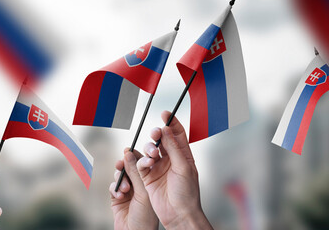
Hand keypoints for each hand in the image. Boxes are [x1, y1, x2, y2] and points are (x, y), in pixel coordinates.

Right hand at [109, 148, 157, 229]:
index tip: (132, 146)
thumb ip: (137, 170)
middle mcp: (145, 181)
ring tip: (126, 188)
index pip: (150, 156)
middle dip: (127, 161)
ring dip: (121, 177)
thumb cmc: (151, 215)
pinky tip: (121, 197)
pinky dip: (115, 189)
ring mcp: (132, 188)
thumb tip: (129, 152)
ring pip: (122, 172)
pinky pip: (114, 186)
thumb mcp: (146, 189)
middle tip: (124, 159)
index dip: (141, 149)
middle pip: (133, 162)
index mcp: (157, 177)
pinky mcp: (119, 197)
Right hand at [136, 111, 211, 229]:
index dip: (171, 122)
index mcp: (184, 155)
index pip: (177, 134)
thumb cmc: (187, 192)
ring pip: (150, 150)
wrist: (178, 214)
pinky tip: (146, 163)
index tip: (165, 113)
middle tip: (155, 133)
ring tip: (153, 155)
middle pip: (162, 139)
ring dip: (150, 148)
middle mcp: (171, 159)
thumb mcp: (183, 167)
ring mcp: (159, 167)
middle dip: (157, 134)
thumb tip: (167, 128)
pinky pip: (141, 163)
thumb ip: (174, 147)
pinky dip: (141, 160)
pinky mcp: (148, 177)